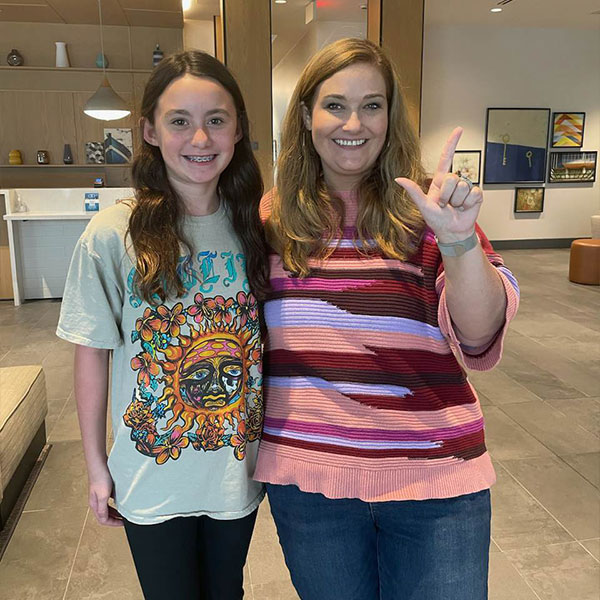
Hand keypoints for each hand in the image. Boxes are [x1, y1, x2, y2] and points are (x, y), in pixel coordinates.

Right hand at [88, 464, 122, 526]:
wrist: (98, 462)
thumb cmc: (100, 476)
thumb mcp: (103, 495)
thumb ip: (103, 508)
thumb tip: (103, 519)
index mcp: (95, 504)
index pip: (103, 520)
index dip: (113, 523)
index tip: (123, 523)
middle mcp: (96, 500)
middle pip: (105, 515)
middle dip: (114, 519)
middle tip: (124, 520)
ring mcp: (99, 494)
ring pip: (107, 507)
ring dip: (115, 511)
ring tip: (124, 512)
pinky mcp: (103, 487)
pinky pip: (109, 499)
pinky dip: (115, 502)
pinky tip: (121, 499)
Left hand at [395, 127, 482, 243]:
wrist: (452, 232)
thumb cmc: (437, 219)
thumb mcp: (423, 205)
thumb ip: (413, 191)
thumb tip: (399, 179)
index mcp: (440, 181)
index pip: (446, 157)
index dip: (452, 143)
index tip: (459, 130)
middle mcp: (454, 182)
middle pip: (452, 178)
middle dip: (446, 194)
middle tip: (445, 205)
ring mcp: (466, 187)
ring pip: (463, 186)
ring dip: (457, 201)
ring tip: (454, 207)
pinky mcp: (476, 195)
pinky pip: (474, 193)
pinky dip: (468, 204)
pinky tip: (464, 208)